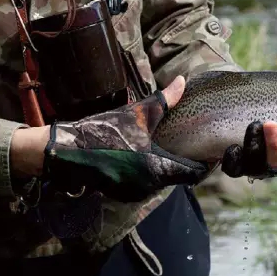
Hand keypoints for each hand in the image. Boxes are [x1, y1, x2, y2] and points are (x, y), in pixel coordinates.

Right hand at [41, 76, 210, 202]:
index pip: (194, 173)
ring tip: (171, 149)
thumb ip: (165, 100)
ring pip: (163, 182)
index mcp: (158, 167)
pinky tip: (147, 157)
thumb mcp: (137, 113)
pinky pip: (146, 185)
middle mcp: (150, 186)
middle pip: (180, 178)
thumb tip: (183, 81)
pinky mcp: (123, 194)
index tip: (210, 152)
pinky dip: (150, 174)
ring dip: (168, 168)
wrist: (67, 151)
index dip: (205, 164)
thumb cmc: (104, 131)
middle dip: (186, 163)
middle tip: (192, 146)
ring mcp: (136, 193)